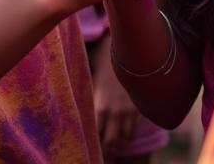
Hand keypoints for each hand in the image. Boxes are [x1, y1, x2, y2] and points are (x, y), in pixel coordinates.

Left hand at [92, 35, 139, 154]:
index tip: (89, 147)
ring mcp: (127, 112)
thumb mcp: (94, 86)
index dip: (94, 141)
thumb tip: (76, 116)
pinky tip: (124, 139)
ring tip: (114, 150)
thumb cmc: (104, 72)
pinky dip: (128, 136)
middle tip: (104, 155)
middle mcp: (114, 112)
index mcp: (100, 107)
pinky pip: (133, 129)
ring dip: (118, 145)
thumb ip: (89, 102)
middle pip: (110, 139)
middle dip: (107, 149)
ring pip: (124, 137)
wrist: (124, 58)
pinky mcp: (137, 109)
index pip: (96, 133)